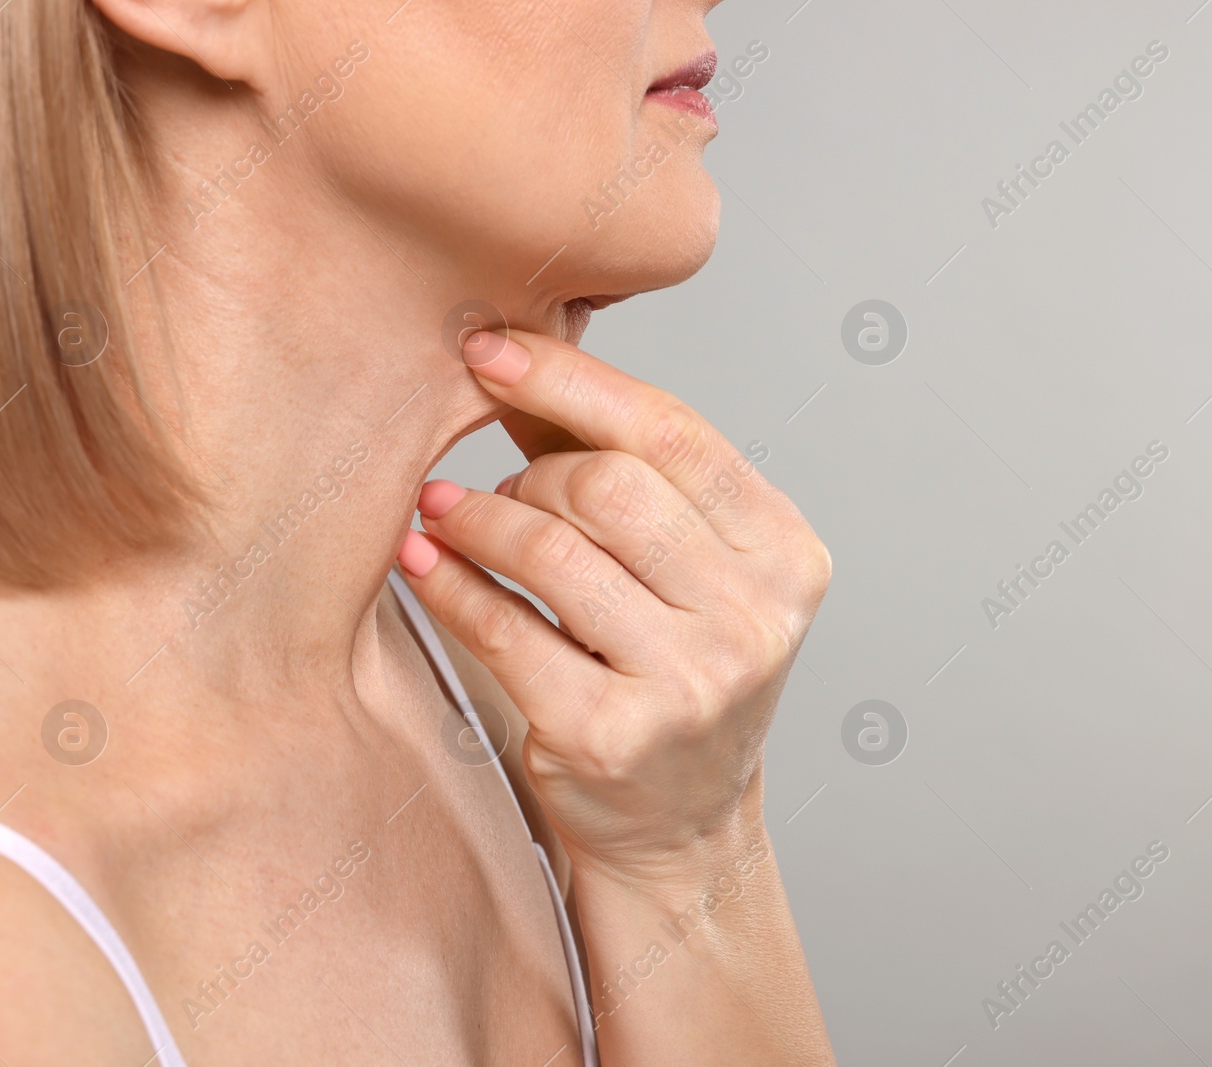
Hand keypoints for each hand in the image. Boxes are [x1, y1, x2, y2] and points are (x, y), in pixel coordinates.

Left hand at [397, 328, 830, 887]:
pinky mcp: (613, 735)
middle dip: (531, 473)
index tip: (489, 349)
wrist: (680, 827)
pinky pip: (505, 627)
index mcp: (787, 554)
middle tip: (494, 491)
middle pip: (611, 484)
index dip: (571, 379)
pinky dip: (450, 583)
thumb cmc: (672, 674)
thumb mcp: (682, 570)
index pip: (675, 432)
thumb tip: (519, 363)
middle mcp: (756, 617)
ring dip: (479, 519)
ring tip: (448, 516)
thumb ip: (621, 469)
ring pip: (555, 551)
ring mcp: (691, 682)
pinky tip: (424, 561)